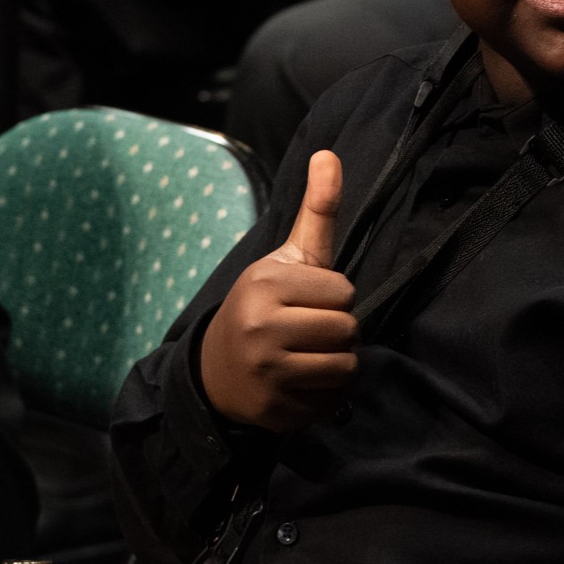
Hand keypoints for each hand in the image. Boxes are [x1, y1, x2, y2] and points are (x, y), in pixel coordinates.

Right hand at [200, 150, 356, 431]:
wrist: (215, 370)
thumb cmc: (264, 305)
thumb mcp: (286, 257)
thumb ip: (316, 210)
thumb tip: (329, 153)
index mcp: (265, 287)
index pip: (344, 293)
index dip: (335, 298)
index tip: (309, 301)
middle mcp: (262, 329)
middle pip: (348, 330)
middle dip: (339, 331)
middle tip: (311, 331)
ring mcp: (267, 373)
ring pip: (346, 368)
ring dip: (338, 364)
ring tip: (310, 355)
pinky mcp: (275, 410)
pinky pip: (332, 402)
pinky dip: (326, 395)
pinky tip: (301, 382)